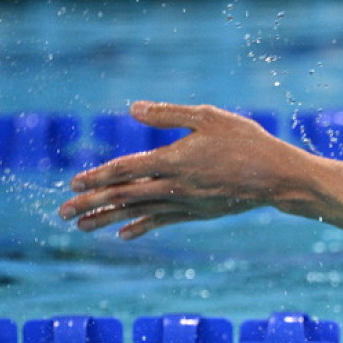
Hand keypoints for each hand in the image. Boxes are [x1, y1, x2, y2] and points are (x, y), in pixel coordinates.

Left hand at [59, 101, 308, 239]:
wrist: (279, 178)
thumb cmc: (247, 142)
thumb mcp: (209, 118)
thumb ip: (169, 114)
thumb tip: (132, 109)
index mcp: (175, 160)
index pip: (126, 170)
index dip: (98, 175)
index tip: (74, 182)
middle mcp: (177, 186)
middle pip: (125, 195)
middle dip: (91, 204)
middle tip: (62, 213)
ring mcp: (187, 203)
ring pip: (139, 212)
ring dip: (107, 219)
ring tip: (81, 227)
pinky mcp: (199, 213)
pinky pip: (163, 221)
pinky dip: (141, 226)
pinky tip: (122, 233)